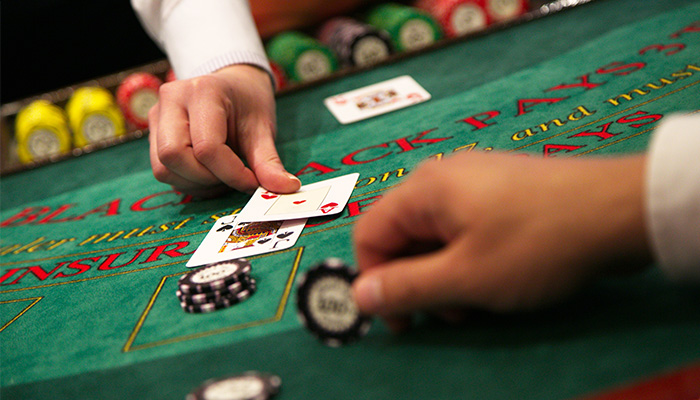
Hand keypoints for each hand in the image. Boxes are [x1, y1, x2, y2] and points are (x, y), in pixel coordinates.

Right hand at [148, 64, 300, 196]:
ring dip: (195, 184)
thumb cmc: (248, 104)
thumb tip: (286, 188)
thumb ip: (269, 162)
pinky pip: (162, 170)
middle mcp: (172, 99)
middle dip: (207, 179)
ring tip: (222, 176)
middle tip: (233, 178)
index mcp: (203, 91)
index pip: (207, 147)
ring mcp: (157, 115)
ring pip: (163, 169)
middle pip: (174, 157)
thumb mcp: (263, 129)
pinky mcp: (153, 132)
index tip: (252, 182)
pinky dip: (187, 182)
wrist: (232, 86)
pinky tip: (208, 174)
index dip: (231, 174)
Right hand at [352, 152, 651, 329]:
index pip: (369, 234)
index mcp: (423, 189)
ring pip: (436, 234)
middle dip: (416, 280)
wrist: (618, 211)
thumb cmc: (535, 245)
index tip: (402, 319)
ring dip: (444, 274)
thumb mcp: (464, 278)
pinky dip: (469, 256)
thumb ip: (406, 288)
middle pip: (403, 233)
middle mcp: (442, 176)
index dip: (375, 280)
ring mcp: (475, 178)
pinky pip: (466, 226)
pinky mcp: (502, 187)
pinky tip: (498, 275)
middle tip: (450, 314)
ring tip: (478, 299)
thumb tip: (360, 295)